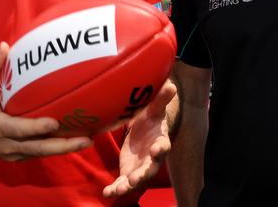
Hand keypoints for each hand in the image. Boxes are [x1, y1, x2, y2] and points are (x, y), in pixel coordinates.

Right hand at [0, 42, 91, 160]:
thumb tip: (5, 46)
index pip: (19, 130)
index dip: (36, 128)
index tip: (54, 123)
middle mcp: (6, 144)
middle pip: (38, 149)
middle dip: (63, 146)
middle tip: (86, 139)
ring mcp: (13, 153)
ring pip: (42, 153)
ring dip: (65, 148)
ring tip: (88, 139)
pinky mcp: (18, 156)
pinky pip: (40, 153)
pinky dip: (57, 148)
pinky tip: (76, 139)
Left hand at [103, 79, 176, 196]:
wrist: (144, 129)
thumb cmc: (151, 118)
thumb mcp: (154, 108)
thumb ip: (161, 99)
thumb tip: (170, 85)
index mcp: (160, 141)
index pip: (163, 146)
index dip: (160, 149)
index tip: (155, 150)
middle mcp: (152, 158)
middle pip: (151, 168)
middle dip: (144, 174)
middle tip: (136, 178)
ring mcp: (140, 167)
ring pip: (137, 179)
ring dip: (129, 185)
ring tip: (121, 188)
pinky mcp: (128, 172)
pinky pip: (123, 183)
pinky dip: (115, 189)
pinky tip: (106, 193)